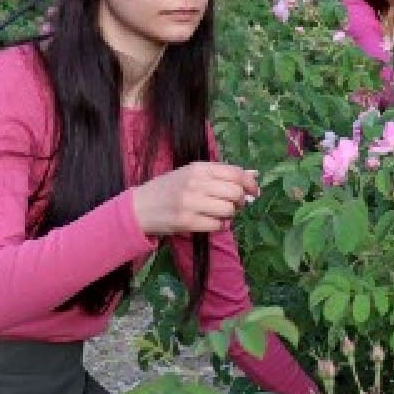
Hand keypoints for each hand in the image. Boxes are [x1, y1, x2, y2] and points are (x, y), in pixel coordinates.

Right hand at [131, 161, 258, 234]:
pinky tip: (210, 222)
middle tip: (234, 205)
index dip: (250, 183)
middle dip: (240, 201)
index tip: (254, 191)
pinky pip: (217, 225)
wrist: (139, 207)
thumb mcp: (193, 174)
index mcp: (198, 168)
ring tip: (219, 213)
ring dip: (229, 214)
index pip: (235, 172)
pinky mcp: (186, 222)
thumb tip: (254, 175)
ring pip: (228, 210)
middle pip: (235, 193)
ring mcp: (190, 203)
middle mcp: (195, 183)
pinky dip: (219, 226)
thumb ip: (221, 174)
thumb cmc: (169, 189)